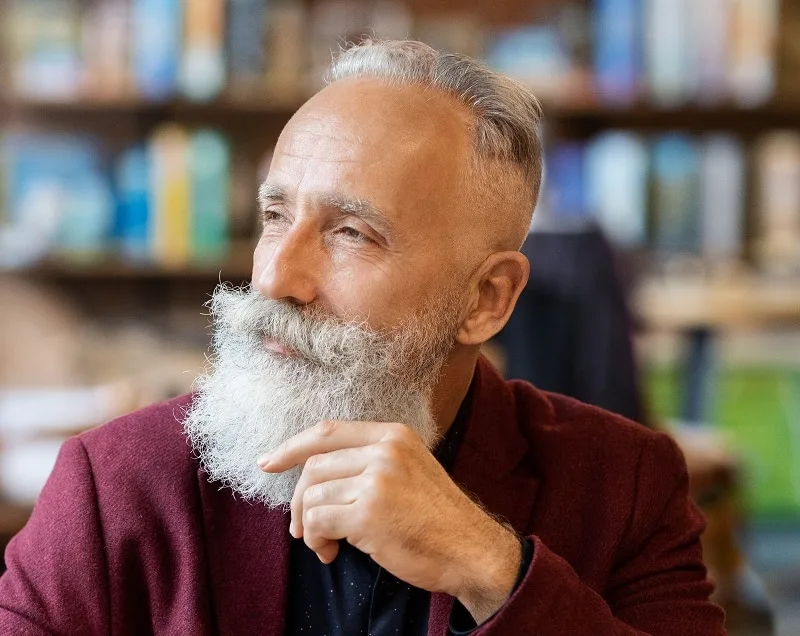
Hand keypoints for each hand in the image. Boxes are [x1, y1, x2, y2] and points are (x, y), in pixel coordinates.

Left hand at [258, 420, 521, 622]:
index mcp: (393, 434)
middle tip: (302, 528)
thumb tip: (312, 472)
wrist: (471, 550)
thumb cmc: (435, 517)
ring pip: (313, 494)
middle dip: (299, 500)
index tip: (268, 462)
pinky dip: (317, 540)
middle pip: (313, 465)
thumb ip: (368, 461)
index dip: (292, 446)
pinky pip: (318, 520)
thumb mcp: (408, 469)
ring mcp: (378, 479)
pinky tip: (333, 552)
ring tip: (326, 544)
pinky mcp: (369, 512)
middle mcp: (385, 450)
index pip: (327, 431)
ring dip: (309, 525)